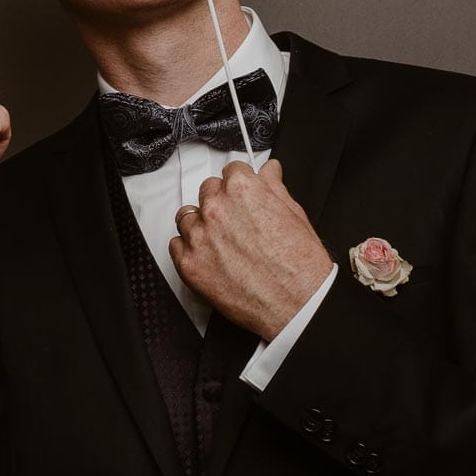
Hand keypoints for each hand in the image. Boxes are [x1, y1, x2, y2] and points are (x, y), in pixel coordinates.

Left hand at [170, 159, 333, 339]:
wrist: (297, 304)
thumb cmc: (299, 265)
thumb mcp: (294, 214)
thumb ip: (274, 187)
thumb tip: (269, 172)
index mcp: (242, 190)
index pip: (230, 172)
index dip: (239, 185)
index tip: (242, 196)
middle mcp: (216, 209)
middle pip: (207, 192)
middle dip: (221, 203)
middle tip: (236, 224)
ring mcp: (199, 237)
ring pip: (187, 217)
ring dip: (201, 225)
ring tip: (222, 243)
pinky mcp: (188, 264)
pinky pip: (176, 245)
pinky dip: (189, 250)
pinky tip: (210, 258)